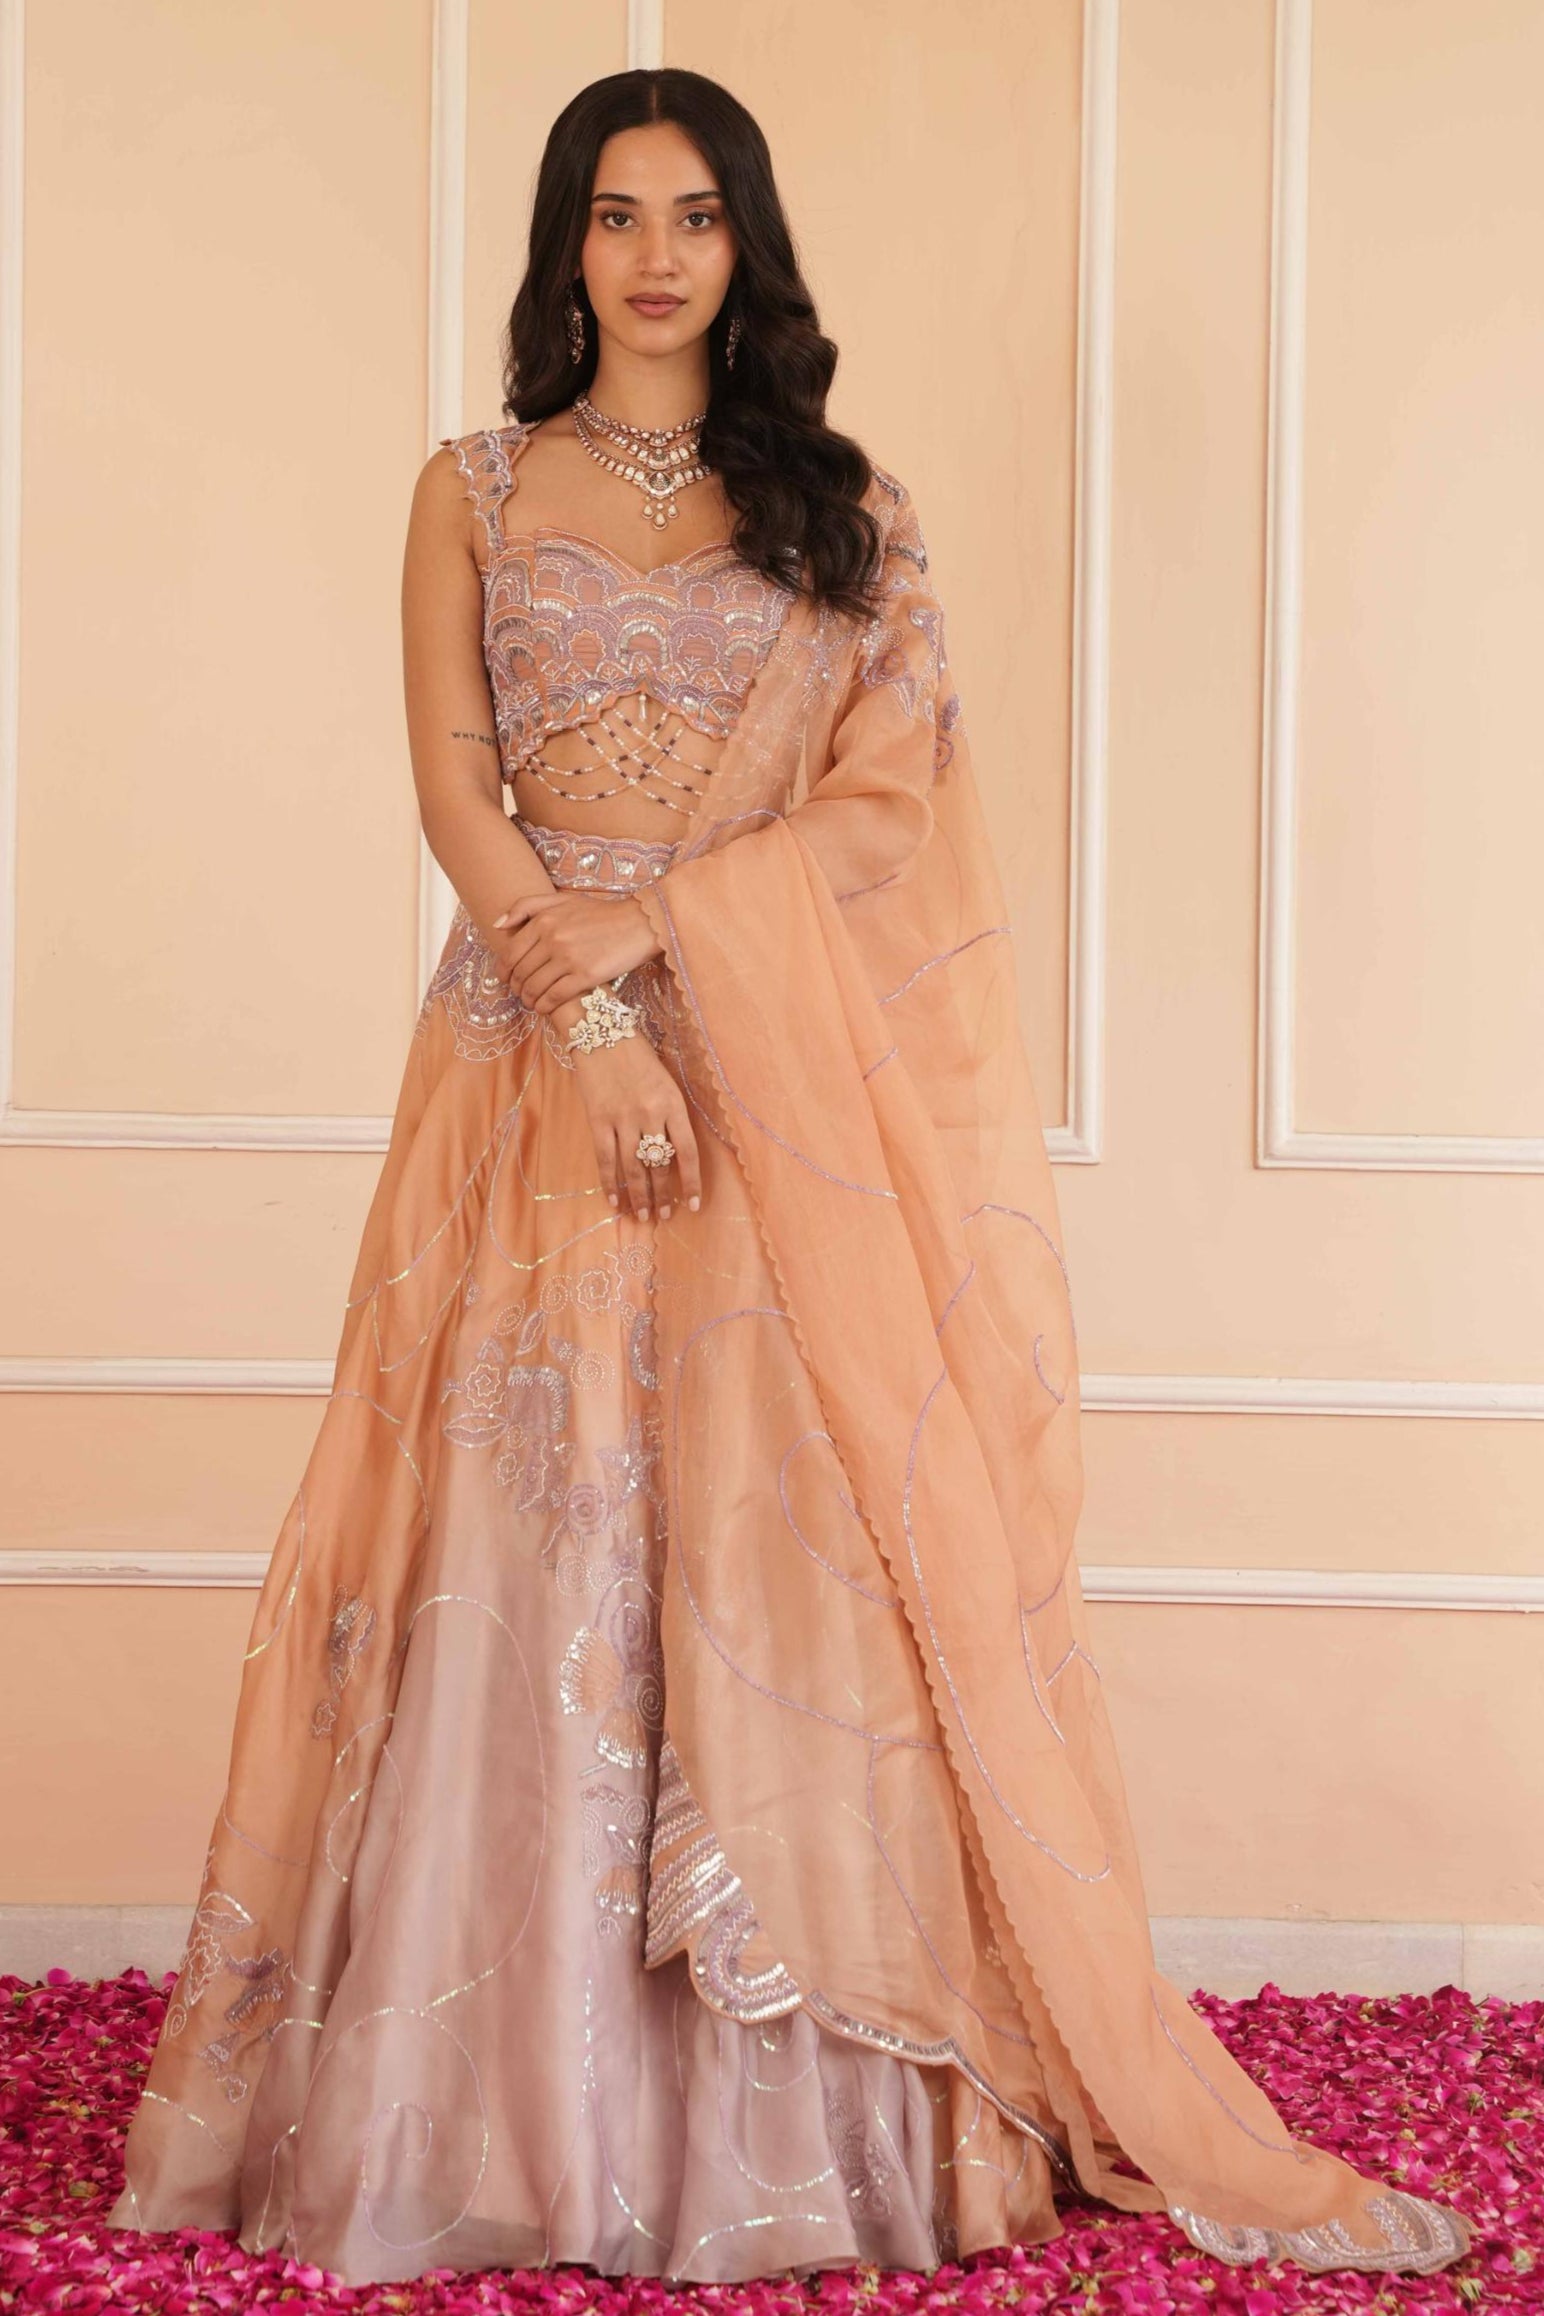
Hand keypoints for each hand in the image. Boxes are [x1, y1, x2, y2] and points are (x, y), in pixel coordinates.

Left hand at [486, 889, 661, 1013]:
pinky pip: (554, 998)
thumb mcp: (562, 900)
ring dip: (529, 1000)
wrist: (638, 923)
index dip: (503, 972)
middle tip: (520, 994)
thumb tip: (497, 925)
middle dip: (516, 988)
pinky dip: (545, 1006)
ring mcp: (568, 958)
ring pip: (534, 988)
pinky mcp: (585, 976)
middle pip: (520, 973)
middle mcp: (552, 939)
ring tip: (532, 1003)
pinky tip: (545, 1008)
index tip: (506, 980)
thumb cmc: (600, 913)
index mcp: (544, 921)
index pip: (510, 953)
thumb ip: (527, 906)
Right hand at [572, 1033, 701, 1221]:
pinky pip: (605, 1159)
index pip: (687, 1152)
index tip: (692, 1205)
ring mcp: (623, 1118)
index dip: (691, 1182)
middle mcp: (650, 1114)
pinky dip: (610, 1183)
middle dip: (663, 1195)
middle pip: (659, 1165)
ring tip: (642, 1216)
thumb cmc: (637, 1056)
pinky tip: (615, 1202)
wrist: (600, 1031)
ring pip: (633, 1168)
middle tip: (665, 1216)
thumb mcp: (666, 1081)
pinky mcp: (598, 1120)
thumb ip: (671, 1116)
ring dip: (639, 1197)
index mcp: (673, 1103)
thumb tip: (672, 1156)